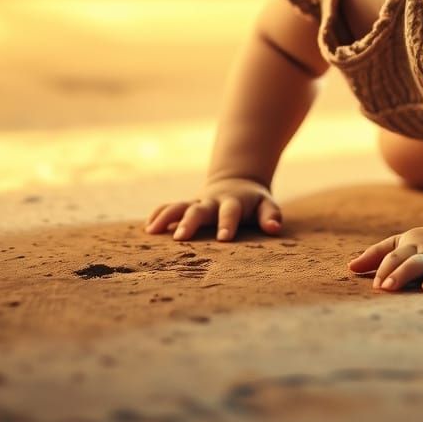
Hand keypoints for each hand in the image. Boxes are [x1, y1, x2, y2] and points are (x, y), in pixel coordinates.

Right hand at [144, 177, 282, 241]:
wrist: (235, 182)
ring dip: (166, 217)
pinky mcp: (186, 205)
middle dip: (189, 222)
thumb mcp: (266, 205)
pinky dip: (158, 214)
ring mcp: (197, 202)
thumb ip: (271, 216)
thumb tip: (274, 229)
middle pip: (199, 209)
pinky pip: (169, 207)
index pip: (230, 212)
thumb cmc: (253, 202)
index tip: (224, 239)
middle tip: (180, 238)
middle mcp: (212, 202)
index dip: (227, 224)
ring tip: (152, 231)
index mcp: (233, 203)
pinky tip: (148, 228)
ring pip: (179, 206)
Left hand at [347, 218, 422, 292]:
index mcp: (408, 244)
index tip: (374, 286)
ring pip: (421, 262)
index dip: (381, 269)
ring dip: (405, 273)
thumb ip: (378, 255)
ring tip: (392, 286)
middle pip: (402, 258)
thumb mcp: (404, 244)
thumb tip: (351, 267)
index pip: (389, 255)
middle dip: (390, 272)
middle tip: (380, 288)